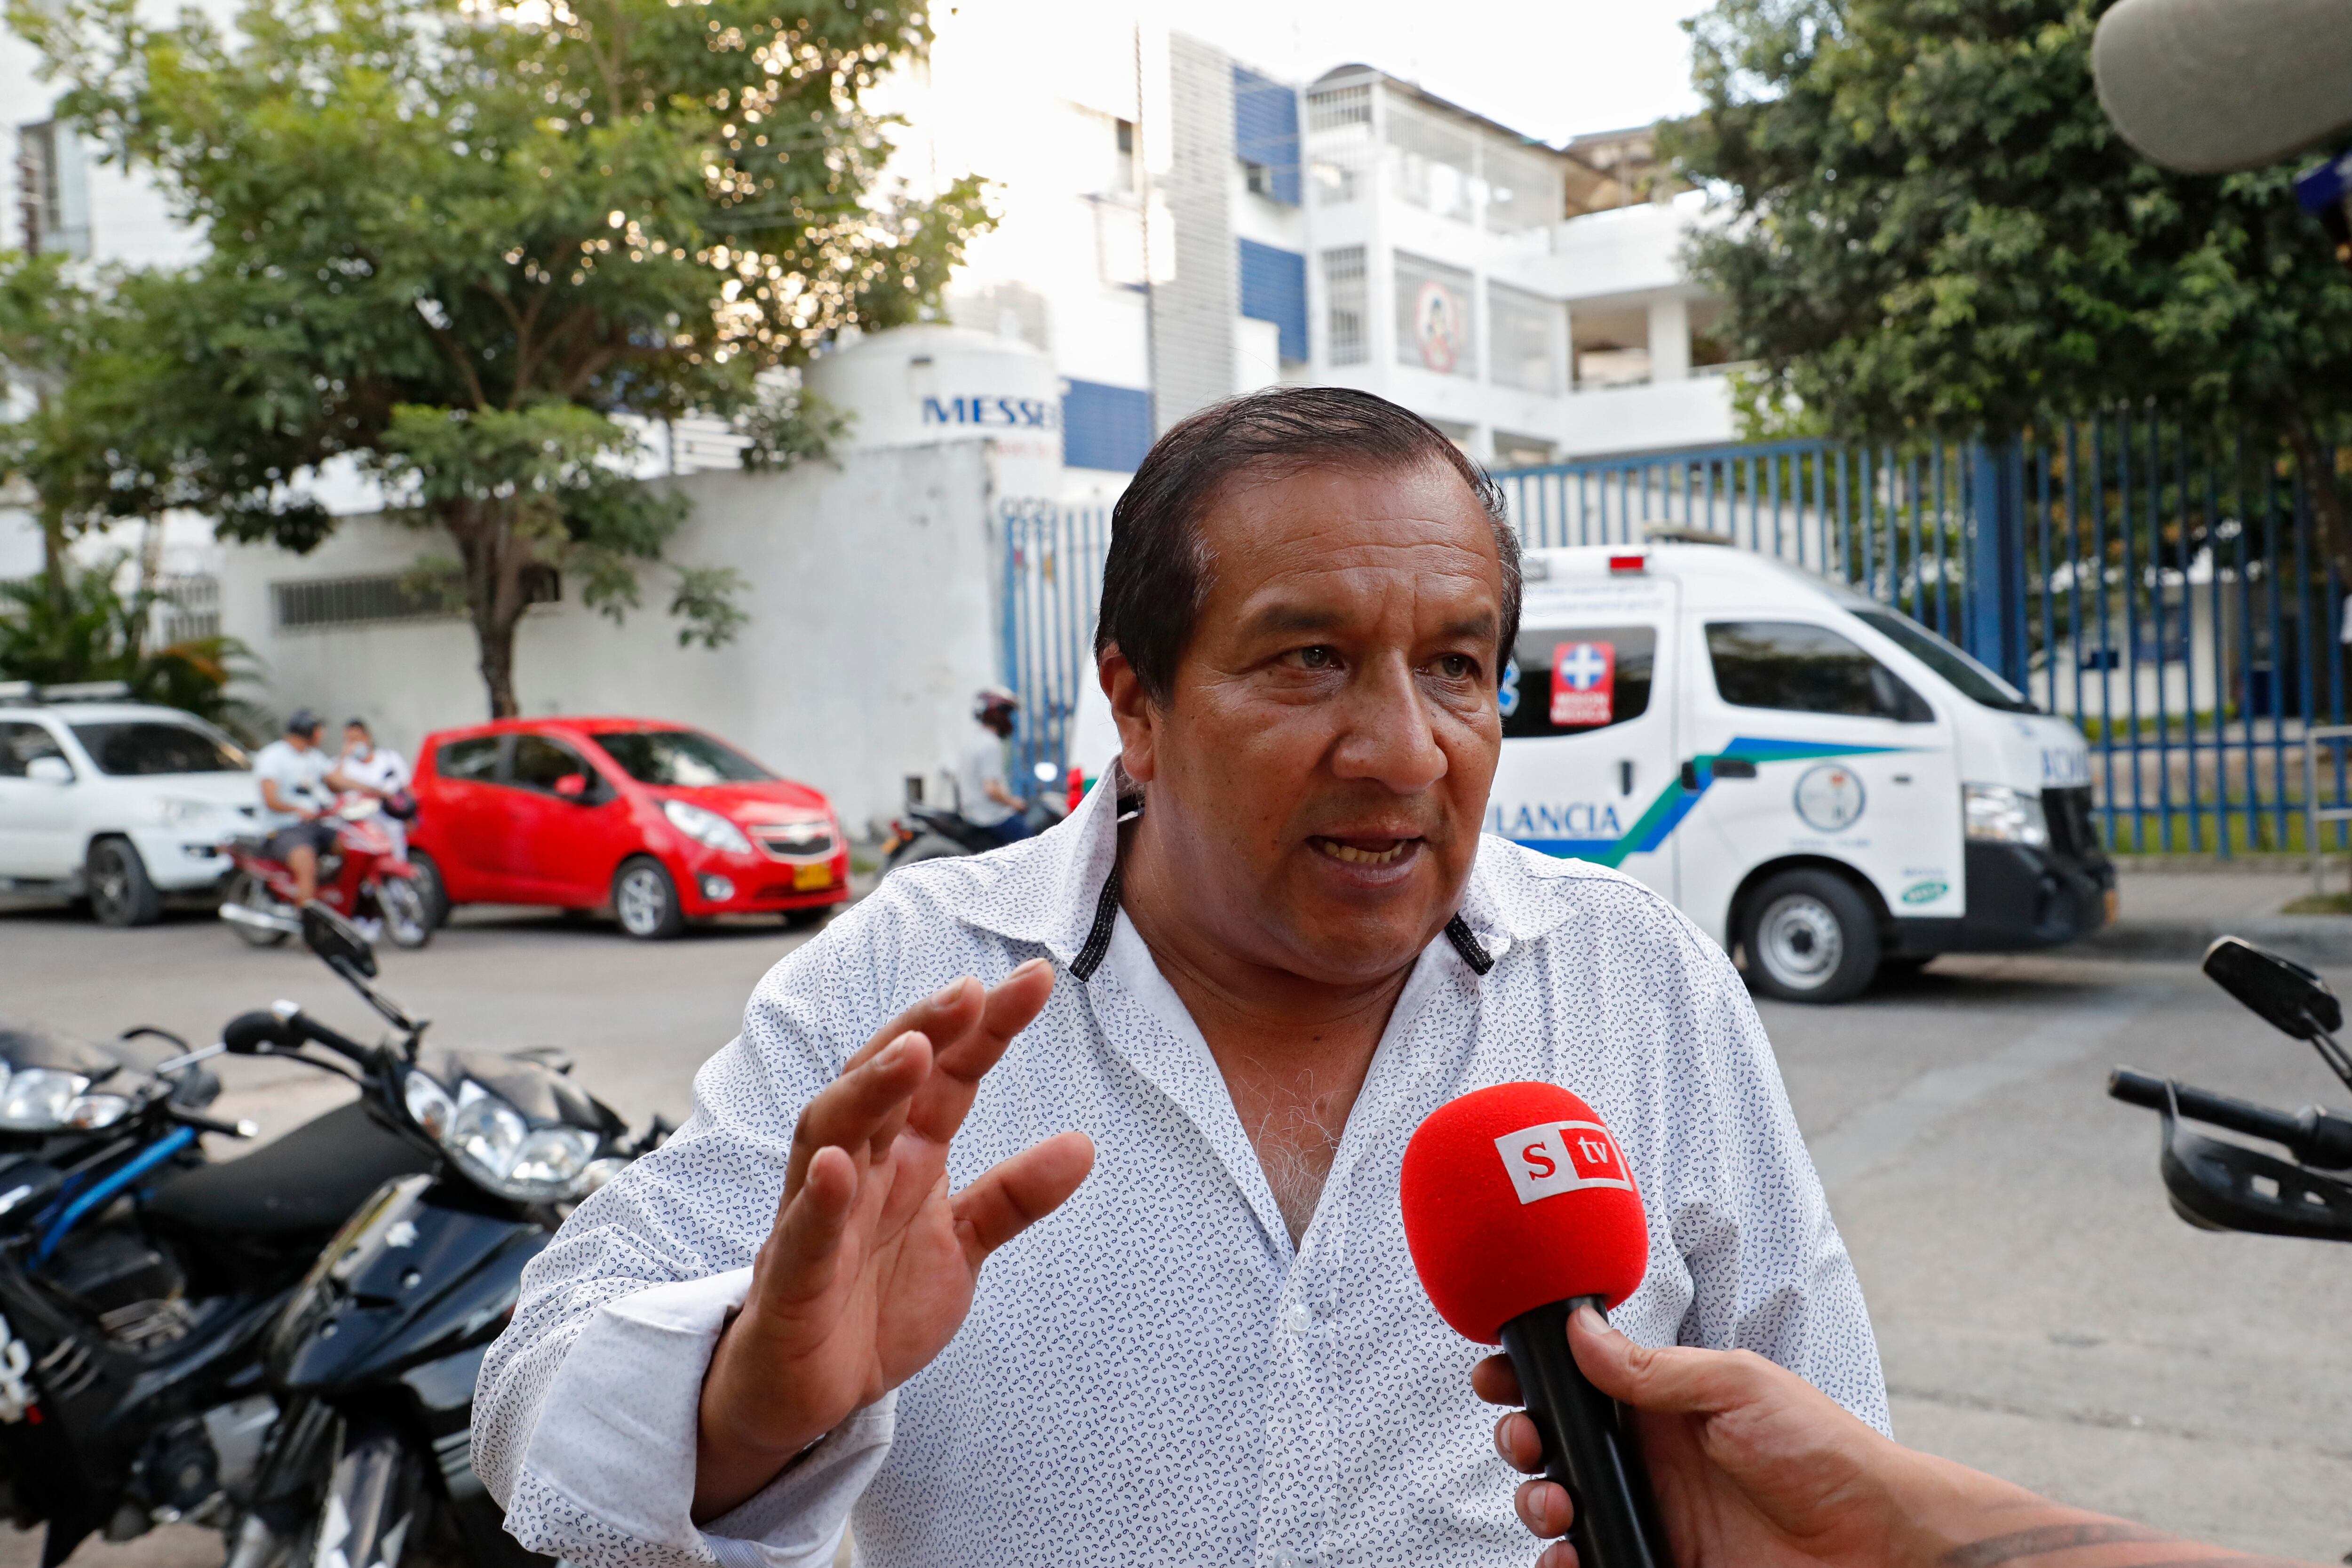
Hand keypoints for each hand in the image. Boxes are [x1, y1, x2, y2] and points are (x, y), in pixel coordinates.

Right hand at [692, 960, 1092, 1519]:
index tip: (1036, 979)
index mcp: (903, 1155)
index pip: (946, 1076)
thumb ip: (1013, 1197)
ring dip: (869, 1090)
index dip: (985, 1027)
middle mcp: (858, 1168)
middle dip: (924, 1030)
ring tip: (911, 1053)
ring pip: (831, 1133)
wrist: (808, 1394)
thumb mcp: (962, 1246)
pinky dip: (818, 1200)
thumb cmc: (874, 1303)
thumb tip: (1083, 1144)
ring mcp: (818, 1217)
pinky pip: (801, 1233)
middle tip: (970, 992)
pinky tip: (836, 1168)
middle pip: (883, 1082)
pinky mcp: (791, 1280)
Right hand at [1475, 1308, 2052, 1567]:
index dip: (1531, 1376)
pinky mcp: (1660, 1564)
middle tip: (1527, 1442)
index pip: (1578, 1382)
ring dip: (1536, 1503)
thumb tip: (1580, 1331)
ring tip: (1556, 1504)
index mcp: (1664, 1405)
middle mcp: (1649, 1460)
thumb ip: (1653, 1367)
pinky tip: (1567, 1555)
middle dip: (1521, 1442)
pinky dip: (1562, 1563)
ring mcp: (1652, 1518)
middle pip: (1553, 1447)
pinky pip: (1590, 1564)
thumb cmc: (1827, 1454)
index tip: (1498, 1375)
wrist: (1879, 1542)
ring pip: (1559, 1509)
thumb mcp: (1739, 1386)